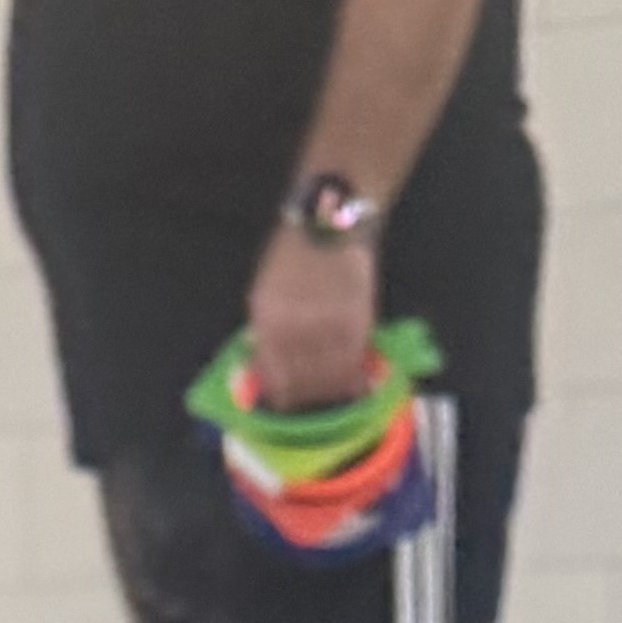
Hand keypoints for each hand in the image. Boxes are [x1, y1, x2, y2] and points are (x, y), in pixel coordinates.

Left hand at [242, 222, 382, 419]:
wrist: (328, 221)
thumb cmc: (292, 254)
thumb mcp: (265, 293)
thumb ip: (267, 334)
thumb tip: (270, 373)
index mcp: (267, 323)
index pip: (275, 380)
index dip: (284, 397)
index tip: (291, 401)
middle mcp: (294, 330)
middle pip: (302, 386)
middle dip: (308, 398)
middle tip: (316, 400)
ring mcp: (326, 328)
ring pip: (329, 381)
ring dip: (333, 392)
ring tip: (337, 392)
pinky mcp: (355, 322)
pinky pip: (353, 365)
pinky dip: (354, 378)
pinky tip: (356, 381)